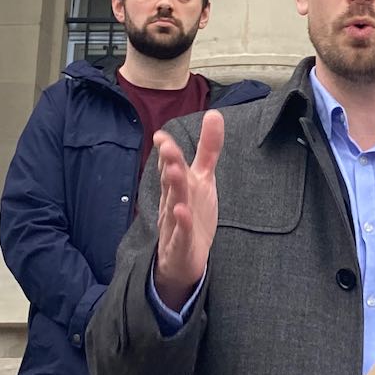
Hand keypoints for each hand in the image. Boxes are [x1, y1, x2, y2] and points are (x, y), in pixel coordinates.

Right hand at [152, 110, 224, 309]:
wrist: (181, 260)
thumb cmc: (190, 215)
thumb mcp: (202, 179)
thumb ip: (208, 149)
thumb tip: (214, 114)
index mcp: (179, 186)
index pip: (172, 165)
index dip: (168, 151)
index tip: (161, 136)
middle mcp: (174, 201)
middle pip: (171, 180)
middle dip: (169, 163)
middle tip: (166, 146)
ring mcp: (175, 223)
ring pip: (174, 203)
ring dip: (175, 188)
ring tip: (175, 171)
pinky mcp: (182, 244)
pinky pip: (181, 233)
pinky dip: (181, 224)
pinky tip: (182, 213)